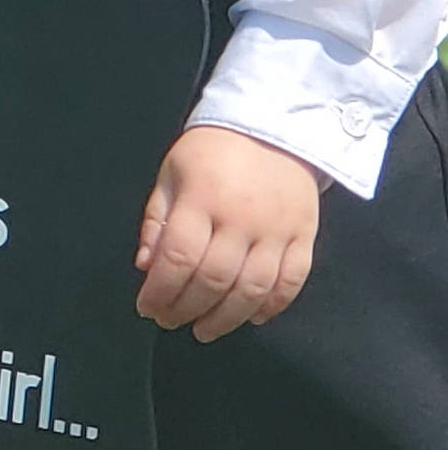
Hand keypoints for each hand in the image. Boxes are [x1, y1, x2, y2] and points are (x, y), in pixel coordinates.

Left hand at [134, 126, 319, 342]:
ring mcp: (277, 228)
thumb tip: (146, 266)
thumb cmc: (214, 149)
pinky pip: (291, 282)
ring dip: (225, 319)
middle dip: (186, 309)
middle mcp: (241, 216)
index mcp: (202, 197)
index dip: (159, 292)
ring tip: (205, 328)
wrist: (272, 121)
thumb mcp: (173, 171)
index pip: (178, 258)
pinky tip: (252, 316)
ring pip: (252, 290)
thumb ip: (157, 219)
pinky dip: (272, 307)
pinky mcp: (304, 234)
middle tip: (171, 320)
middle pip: (213, 280)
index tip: (147, 307)